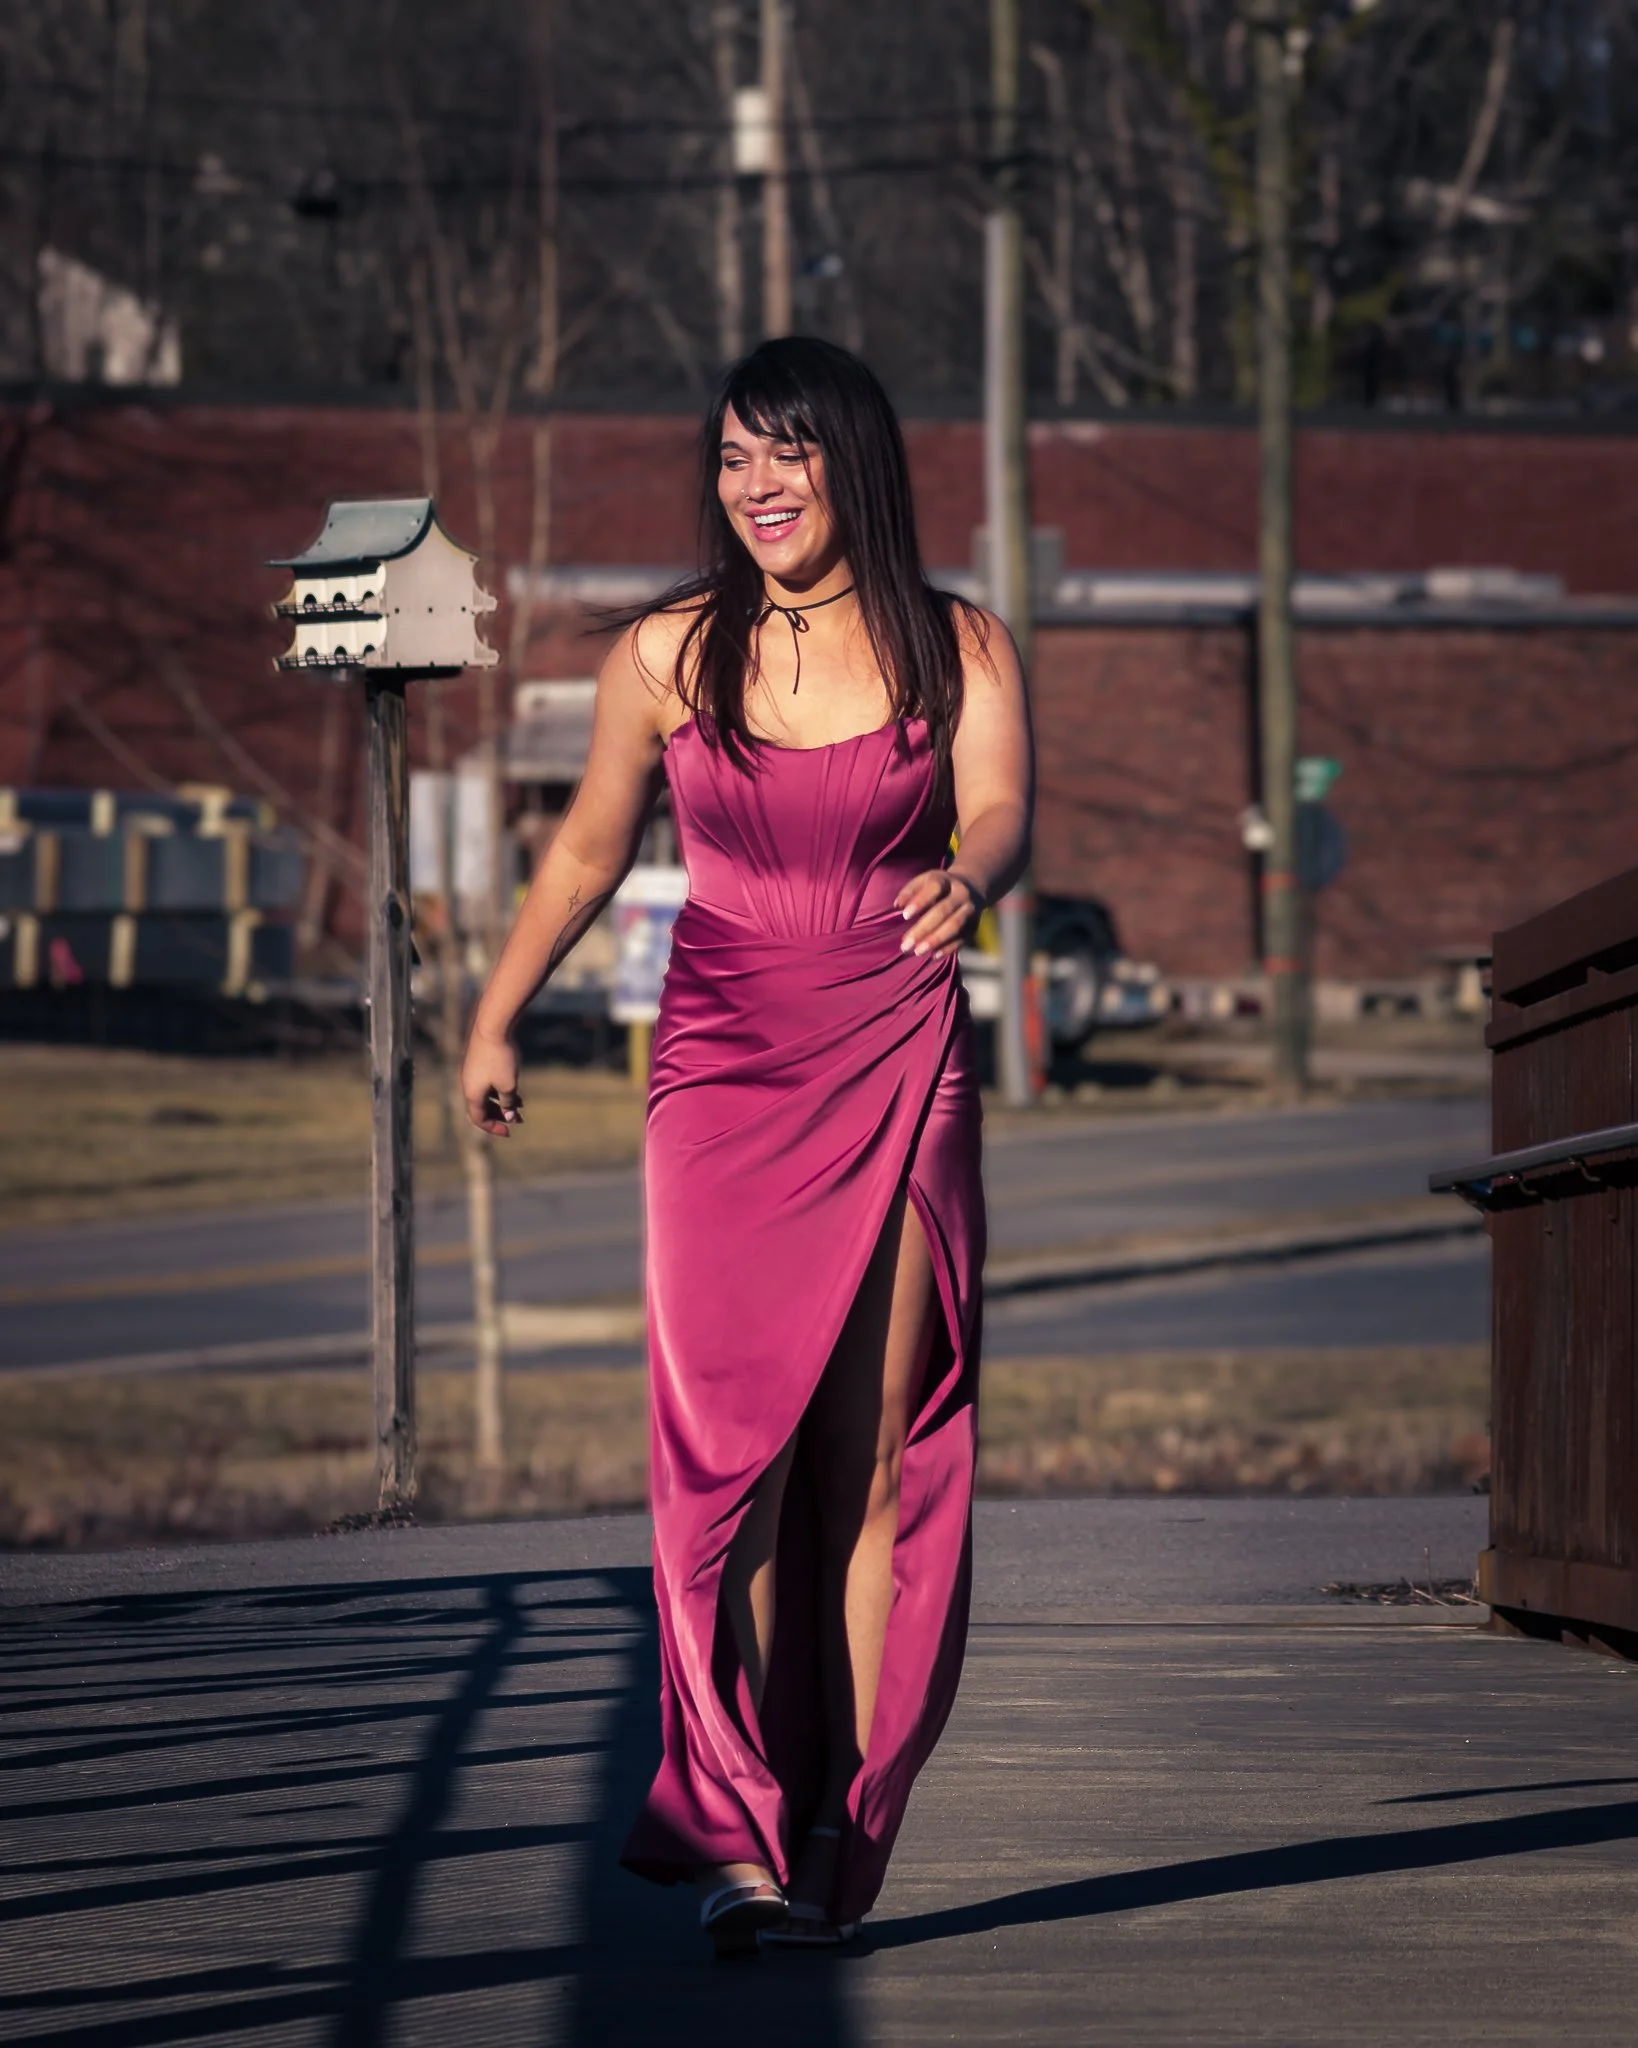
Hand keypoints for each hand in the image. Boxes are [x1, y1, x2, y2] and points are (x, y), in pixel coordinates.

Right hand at [461, 1022, 522, 1136]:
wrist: (492, 1026)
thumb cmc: (500, 1058)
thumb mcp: (508, 1085)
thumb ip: (508, 1103)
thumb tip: (511, 1116)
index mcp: (472, 1094)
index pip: (479, 1119)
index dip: (493, 1127)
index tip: (509, 1132)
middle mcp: (468, 1084)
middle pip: (481, 1108)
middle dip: (499, 1116)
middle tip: (518, 1120)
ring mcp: (472, 1072)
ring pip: (485, 1095)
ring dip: (501, 1102)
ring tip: (521, 1105)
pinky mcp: (477, 1061)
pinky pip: (487, 1082)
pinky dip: (499, 1089)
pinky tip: (515, 1088)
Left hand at [895, 869, 985, 959]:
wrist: (971, 887)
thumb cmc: (938, 887)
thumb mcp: (924, 881)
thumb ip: (909, 891)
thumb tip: (898, 906)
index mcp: (946, 880)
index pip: (934, 888)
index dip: (920, 901)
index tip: (904, 916)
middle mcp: (961, 893)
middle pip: (943, 911)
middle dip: (923, 929)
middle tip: (906, 945)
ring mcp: (970, 910)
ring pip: (954, 925)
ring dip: (936, 940)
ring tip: (918, 952)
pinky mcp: (974, 925)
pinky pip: (963, 938)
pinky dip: (948, 948)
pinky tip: (934, 956)